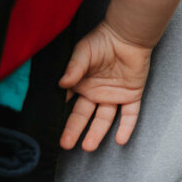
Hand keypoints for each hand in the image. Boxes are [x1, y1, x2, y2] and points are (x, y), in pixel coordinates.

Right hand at [58, 19, 153, 150]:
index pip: (68, 104)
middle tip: (66, 144)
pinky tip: (120, 140)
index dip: (60, 116)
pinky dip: (126, 127)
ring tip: (89, 146)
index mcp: (81, 84)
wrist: (128, 35)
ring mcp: (113, 95)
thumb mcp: (83, 52)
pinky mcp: (131, 95)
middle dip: (74, 130)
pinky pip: (130, 114)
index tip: (50, 129)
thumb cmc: (103, 40)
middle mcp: (95, 93)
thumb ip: (74, 68)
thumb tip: (61, 83)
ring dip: (97, 133)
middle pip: (83, 116)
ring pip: (104, 119)